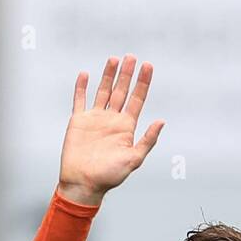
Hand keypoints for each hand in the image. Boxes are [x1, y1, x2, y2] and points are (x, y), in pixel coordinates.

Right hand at [57, 54, 163, 206]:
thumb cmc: (109, 176)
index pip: (137, 99)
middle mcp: (112, 120)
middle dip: (127, 74)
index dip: (143, 83)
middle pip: (121, 91)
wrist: (83, 183)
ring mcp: (95, 119)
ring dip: (108, 75)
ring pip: (103, 91)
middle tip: (132, 57)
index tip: (147, 66)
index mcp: (126, 127)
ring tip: (114, 59)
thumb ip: (147, 140)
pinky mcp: (78, 121)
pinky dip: (81, 87)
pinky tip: (85, 74)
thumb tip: (162, 121)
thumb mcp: (133, 159)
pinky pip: (80, 100)